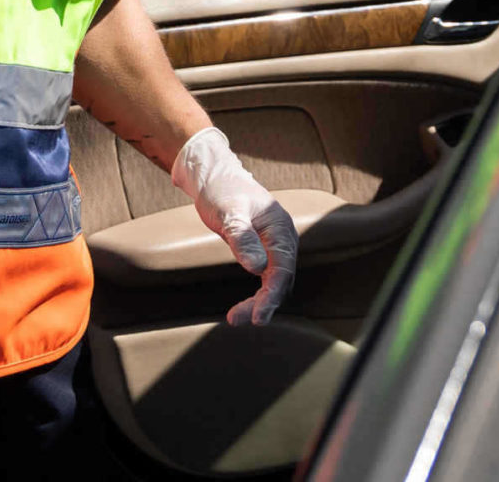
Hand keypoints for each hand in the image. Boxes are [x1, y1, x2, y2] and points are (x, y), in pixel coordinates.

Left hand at [172, 126, 297, 325]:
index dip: (270, 296)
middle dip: (263, 304)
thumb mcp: (229, 212)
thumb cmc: (222, 191)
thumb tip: (257, 269)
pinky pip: (267, 278)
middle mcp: (284, 239)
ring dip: (259, 303)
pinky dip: (257, 295)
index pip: (282, 269)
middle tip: (236, 320)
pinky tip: (243, 307)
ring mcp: (276, 246)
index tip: (257, 318)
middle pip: (281, 280)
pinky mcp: (265, 251)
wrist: (215, 178)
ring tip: (235, 318)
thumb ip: (242, 238)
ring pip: (275, 283)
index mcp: (281, 229)